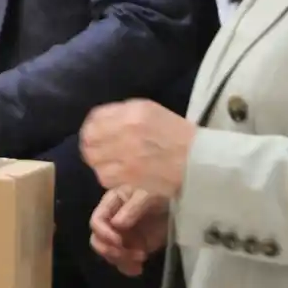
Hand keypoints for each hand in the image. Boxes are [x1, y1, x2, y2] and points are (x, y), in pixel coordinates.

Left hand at [80, 99, 196, 198]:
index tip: (95, 133)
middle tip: (98, 150)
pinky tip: (117, 173)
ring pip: (93, 158)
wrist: (198, 161)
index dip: (91, 127)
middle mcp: (127, 130)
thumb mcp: (151, 112)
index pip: (95, 117)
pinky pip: (104, 176)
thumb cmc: (177, 135)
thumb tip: (98, 121)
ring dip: (98, 160)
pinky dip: (107, 175)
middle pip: (89, 138)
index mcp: (134, 111)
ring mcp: (126, 154)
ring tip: (109, 162)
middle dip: (91, 144)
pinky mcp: (129, 176)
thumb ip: (123, 114)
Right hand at [90, 186, 169, 275]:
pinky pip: (122, 262)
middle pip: (97, 240)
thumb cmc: (161, 194)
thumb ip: (133, 208)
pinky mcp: (132, 248)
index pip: (96, 221)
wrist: (179, 206)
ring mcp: (121, 236)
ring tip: (140, 259)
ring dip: (121, 260)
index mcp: (111, 204)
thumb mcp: (148, 196)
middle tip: (127, 254)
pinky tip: (139, 269)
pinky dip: (128, 268)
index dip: (103, 233)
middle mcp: (112, 221)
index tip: (119, 241)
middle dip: (110, 250)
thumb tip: (117, 224)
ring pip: (109, 254)